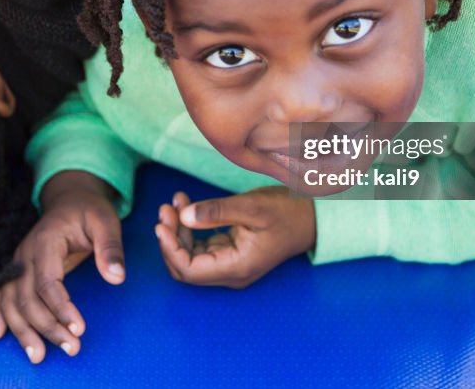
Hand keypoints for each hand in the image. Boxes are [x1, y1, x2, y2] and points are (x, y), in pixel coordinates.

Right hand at [0, 171, 124, 362]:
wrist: (70, 198)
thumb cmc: (90, 210)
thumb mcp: (106, 221)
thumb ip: (110, 248)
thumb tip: (117, 277)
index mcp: (46, 241)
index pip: (47, 282)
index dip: (61, 308)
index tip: (78, 329)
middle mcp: (25, 253)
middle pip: (27, 298)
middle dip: (47, 327)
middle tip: (71, 348)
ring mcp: (17, 262)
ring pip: (10, 301)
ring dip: (23, 330)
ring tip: (39, 356)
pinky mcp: (16, 269)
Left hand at [155, 187, 315, 288]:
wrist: (312, 216)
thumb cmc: (287, 212)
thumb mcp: (252, 207)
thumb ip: (217, 212)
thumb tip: (184, 216)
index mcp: (236, 268)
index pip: (189, 270)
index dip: (170, 249)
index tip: (162, 224)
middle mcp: (230, 272)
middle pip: (185, 266)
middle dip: (170, 239)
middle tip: (165, 209)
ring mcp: (230, 262)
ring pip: (190, 254)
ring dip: (178, 230)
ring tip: (174, 202)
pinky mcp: (230, 251)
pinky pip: (200, 244)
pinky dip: (189, 226)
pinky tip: (185, 204)